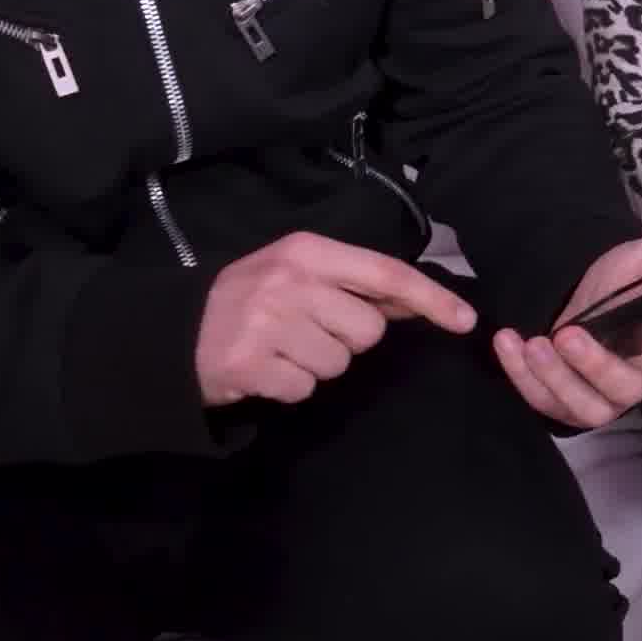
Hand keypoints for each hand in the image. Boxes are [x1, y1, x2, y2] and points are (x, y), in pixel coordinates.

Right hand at [195, 232, 476, 406]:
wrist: (176, 330)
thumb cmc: (250, 297)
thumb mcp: (299, 272)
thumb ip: (355, 283)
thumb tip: (416, 299)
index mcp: (309, 251)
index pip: (386, 274)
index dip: (432, 298)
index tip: (466, 321)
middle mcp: (291, 282)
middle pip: (369, 331)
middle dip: (347, 339)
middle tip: (307, 331)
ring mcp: (269, 323)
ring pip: (339, 364)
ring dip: (317, 365)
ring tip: (282, 349)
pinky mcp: (251, 364)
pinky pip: (305, 388)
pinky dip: (290, 387)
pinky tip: (267, 369)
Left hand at [495, 235, 641, 429]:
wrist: (579, 301)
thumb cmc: (617, 286)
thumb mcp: (639, 260)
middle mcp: (633, 378)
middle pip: (623, 390)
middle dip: (594, 367)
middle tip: (568, 335)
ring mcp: (596, 398)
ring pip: (581, 406)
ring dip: (554, 378)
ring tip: (533, 344)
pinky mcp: (561, 403)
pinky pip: (541, 399)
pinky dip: (520, 374)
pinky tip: (507, 341)